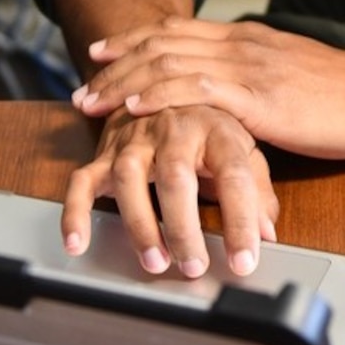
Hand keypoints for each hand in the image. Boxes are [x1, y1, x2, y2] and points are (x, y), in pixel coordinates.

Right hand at [62, 101, 278, 279]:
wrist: (162, 79)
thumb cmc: (208, 124)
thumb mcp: (243, 148)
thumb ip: (257, 189)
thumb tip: (268, 232)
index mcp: (217, 129)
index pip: (236, 176)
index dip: (242, 220)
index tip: (245, 261)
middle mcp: (174, 129)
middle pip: (177, 176)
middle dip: (184, 226)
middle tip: (194, 265)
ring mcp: (135, 139)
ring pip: (129, 177)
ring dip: (140, 223)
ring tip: (154, 261)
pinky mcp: (104, 152)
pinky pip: (83, 181)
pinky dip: (75, 213)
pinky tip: (77, 243)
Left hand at [71, 16, 344, 160]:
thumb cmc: (343, 97)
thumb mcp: (290, 76)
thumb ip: (256, 78)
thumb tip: (231, 93)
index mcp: (248, 38)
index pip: (178, 30)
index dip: (134, 40)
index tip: (103, 51)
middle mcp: (241, 44)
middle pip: (162, 44)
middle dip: (117, 62)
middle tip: (83, 78)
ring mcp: (246, 67)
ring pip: (168, 64)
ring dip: (123, 82)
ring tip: (92, 100)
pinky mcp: (255, 97)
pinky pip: (195, 91)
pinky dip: (158, 96)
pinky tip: (133, 108)